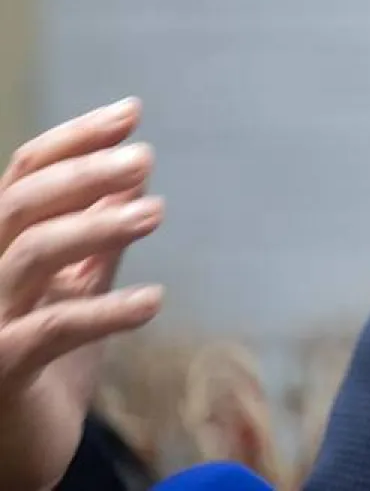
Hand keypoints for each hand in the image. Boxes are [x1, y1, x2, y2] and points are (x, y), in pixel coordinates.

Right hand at [0, 99, 164, 490]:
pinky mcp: (1, 370)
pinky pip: (50, 330)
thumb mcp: (79, 292)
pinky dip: (105, 311)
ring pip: (31, 255)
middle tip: (147, 157)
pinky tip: (153, 300)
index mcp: (0, 248)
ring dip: (98, 228)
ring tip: (157, 211)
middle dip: (84, 172)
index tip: (131, 111)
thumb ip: (99, 241)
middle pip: (20, 203)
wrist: (16, 454)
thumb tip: (131, 176)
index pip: (23, 174)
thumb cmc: (45, 366)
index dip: (74, 139)